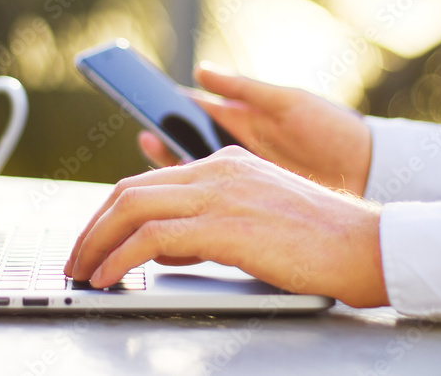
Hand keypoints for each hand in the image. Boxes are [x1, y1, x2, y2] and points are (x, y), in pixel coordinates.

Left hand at [64, 146, 387, 307]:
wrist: (364, 245)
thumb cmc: (317, 240)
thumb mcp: (254, 222)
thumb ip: (207, 226)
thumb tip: (164, 249)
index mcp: (224, 164)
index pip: (148, 182)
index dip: (109, 212)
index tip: (92, 239)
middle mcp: (216, 170)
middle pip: (129, 190)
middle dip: (92, 227)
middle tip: (76, 259)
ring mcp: (220, 193)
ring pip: (132, 207)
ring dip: (96, 242)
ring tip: (83, 272)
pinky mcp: (225, 224)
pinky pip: (152, 238)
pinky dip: (121, 257)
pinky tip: (110, 277)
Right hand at [140, 63, 372, 195]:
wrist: (370, 172)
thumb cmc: (331, 129)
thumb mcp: (288, 102)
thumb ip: (244, 89)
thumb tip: (201, 72)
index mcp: (244, 117)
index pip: (195, 109)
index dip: (169, 107)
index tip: (143, 102)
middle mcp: (237, 146)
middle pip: (188, 143)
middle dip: (162, 141)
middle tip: (143, 138)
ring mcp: (243, 175)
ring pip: (196, 173)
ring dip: (173, 170)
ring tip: (154, 162)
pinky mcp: (251, 201)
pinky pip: (213, 201)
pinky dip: (193, 200)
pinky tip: (177, 200)